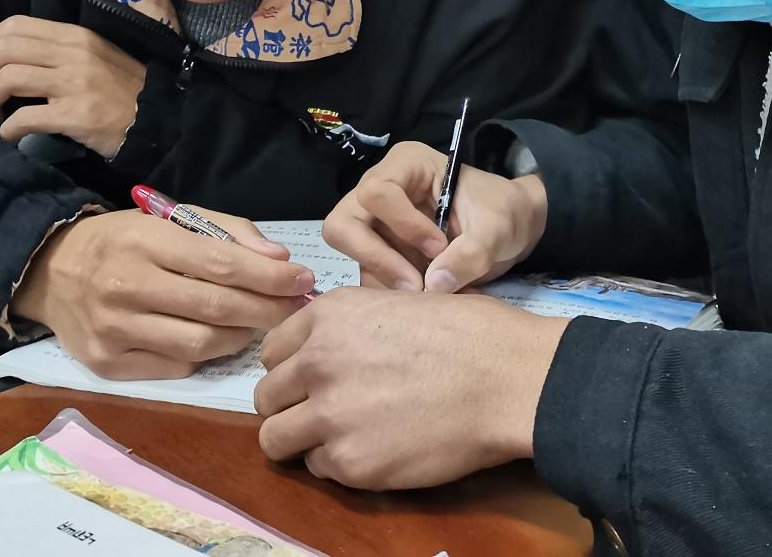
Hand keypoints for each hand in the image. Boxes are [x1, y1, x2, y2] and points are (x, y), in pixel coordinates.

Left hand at [0, 16, 144, 156]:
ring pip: (8, 79)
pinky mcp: (77, 114)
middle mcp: (73, 53)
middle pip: (3, 50)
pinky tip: (10, 134)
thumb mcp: (93, 56)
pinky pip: (25, 117)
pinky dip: (7, 128)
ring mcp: (75, 83)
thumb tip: (10, 58)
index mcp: (74, 35)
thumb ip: (57, 50)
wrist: (156, 120)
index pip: (13, 25)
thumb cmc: (120, 90)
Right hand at [11, 208, 315, 378]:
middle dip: (267, 310)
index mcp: (144, 241)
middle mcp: (126, 287)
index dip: (268, 277)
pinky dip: (206, 354)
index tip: (304, 279)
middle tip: (297, 308)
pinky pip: (176, 367)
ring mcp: (114, 331)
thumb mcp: (168, 218)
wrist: (51, 272)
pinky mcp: (107, 364)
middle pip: (216, 308)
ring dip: (241, 335)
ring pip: (200, 344)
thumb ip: (226, 232)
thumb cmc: (123, 240)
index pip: (220, 263)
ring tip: (257, 323)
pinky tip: (218, 338)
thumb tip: (279, 261)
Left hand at [255, 287, 565, 488]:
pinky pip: (319, 468)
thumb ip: (352, 328)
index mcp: (329, 316)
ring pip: (275, 439)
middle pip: (266, 396)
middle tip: (324, 413)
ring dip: (302, 440)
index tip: (313, 378)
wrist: (505, 378)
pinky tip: (376, 450)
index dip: (293, 367)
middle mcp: (316, 361)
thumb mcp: (399, 303)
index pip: (272, 350)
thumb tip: (333, 347)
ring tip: (340, 438)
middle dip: (290, 406)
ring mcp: (328, 414)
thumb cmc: (470, 333)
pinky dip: (340, 464)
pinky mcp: (349, 462)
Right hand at [322, 140, 547, 293]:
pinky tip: (421, 297)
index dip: (403, 226)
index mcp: (407, 165)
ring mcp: (376, 222)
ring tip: (424, 293)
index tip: (439, 247)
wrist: (511, 230)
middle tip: (415, 285)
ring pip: (350, 254)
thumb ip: (471, 252)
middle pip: (344, 223)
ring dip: (383, 279)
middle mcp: (380, 189)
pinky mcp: (380, 251)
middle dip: (376, 258)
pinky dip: (389, 291)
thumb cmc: (503, 212)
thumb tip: (434, 285)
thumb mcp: (498, 227)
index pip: (377, 192)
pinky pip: (366, 274)